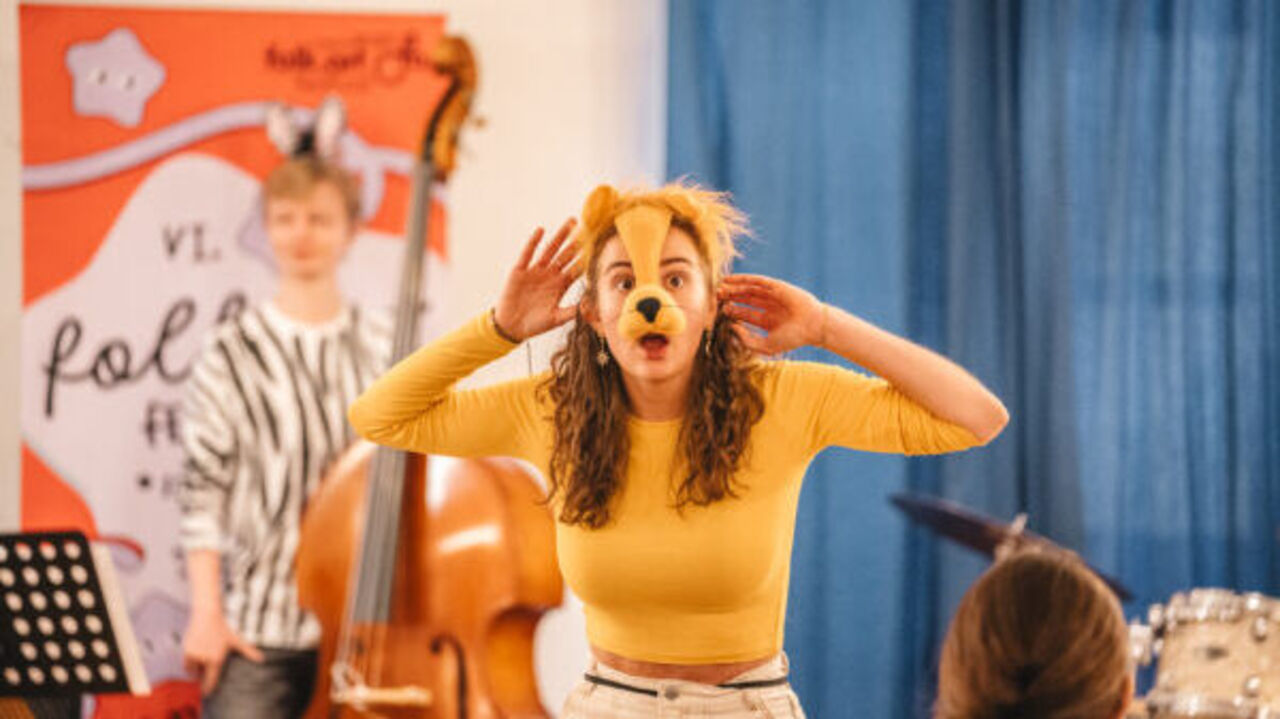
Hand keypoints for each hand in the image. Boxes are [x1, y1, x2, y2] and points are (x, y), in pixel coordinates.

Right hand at [182, 610, 263, 694]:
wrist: (207, 616)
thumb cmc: (223, 629)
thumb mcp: (236, 640)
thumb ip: (248, 651)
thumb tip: (262, 659)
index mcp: (216, 659)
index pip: (211, 680)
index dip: (208, 688)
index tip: (206, 694)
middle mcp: (204, 659)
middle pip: (201, 675)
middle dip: (202, 673)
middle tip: (206, 660)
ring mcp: (194, 655)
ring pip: (192, 669)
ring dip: (196, 667)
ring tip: (203, 653)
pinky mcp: (186, 651)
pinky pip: (186, 663)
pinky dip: (190, 661)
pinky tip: (196, 650)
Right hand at [494, 218, 581, 341]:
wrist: (511, 326)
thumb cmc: (535, 324)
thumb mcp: (556, 319)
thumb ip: (572, 312)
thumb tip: (589, 306)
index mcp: (560, 285)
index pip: (576, 268)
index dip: (587, 257)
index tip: (598, 246)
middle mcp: (550, 275)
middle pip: (566, 254)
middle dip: (577, 241)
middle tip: (588, 227)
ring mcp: (535, 271)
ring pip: (551, 249)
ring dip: (561, 236)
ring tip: (571, 223)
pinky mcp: (520, 270)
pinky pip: (528, 253)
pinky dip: (533, 242)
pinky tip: (541, 230)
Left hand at [718, 274, 824, 355]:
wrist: (812, 327)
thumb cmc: (792, 338)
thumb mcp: (766, 346)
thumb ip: (747, 340)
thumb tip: (731, 327)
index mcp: (767, 321)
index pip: (745, 315)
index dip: (732, 313)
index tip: (718, 312)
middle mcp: (768, 307)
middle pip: (744, 300)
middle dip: (730, 298)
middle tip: (714, 297)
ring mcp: (772, 296)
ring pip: (748, 290)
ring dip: (733, 288)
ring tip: (719, 287)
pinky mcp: (776, 287)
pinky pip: (756, 281)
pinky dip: (742, 279)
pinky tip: (730, 279)